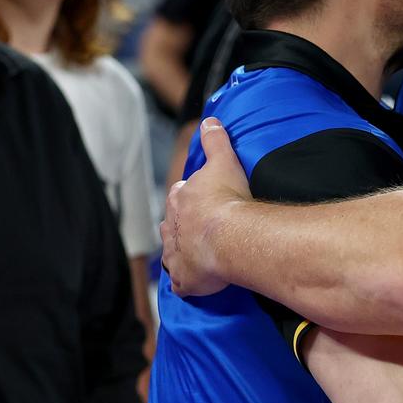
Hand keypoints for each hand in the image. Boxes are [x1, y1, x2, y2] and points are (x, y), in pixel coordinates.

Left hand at [160, 118, 249, 296]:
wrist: (230, 236)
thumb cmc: (227, 199)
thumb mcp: (223, 161)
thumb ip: (215, 140)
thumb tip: (209, 120)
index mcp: (180, 199)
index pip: (181, 195)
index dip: (191, 197)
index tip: (204, 200)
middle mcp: (172, 226)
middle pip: (173, 224)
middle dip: (184, 226)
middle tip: (204, 229)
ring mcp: (176, 255)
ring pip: (174, 253)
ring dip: (183, 253)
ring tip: (200, 255)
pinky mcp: (184, 278)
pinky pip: (182, 282)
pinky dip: (188, 282)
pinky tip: (198, 282)